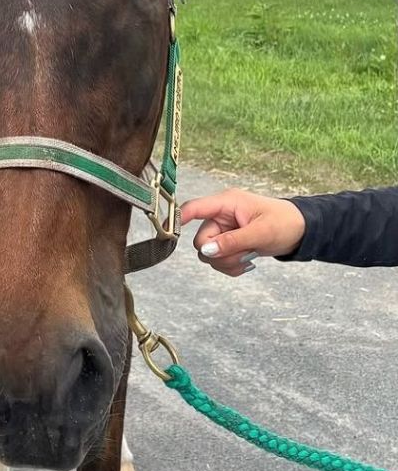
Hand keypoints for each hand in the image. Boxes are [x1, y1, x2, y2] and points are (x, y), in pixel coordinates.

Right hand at [179, 189, 305, 276]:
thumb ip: (233, 242)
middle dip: (219, 254)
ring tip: (248, 259)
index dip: (178, 220)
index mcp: (226, 203)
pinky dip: (231, 267)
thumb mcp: (261, 233)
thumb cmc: (285, 223)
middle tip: (240, 256)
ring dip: (227, 262)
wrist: (302, 231)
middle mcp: (221, 216)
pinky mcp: (229, 243)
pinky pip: (219, 260)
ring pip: (209, 254)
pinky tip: (247, 263)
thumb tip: (207, 252)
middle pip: (201, 240)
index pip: (193, 209)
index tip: (169, 235)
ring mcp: (224, 230)